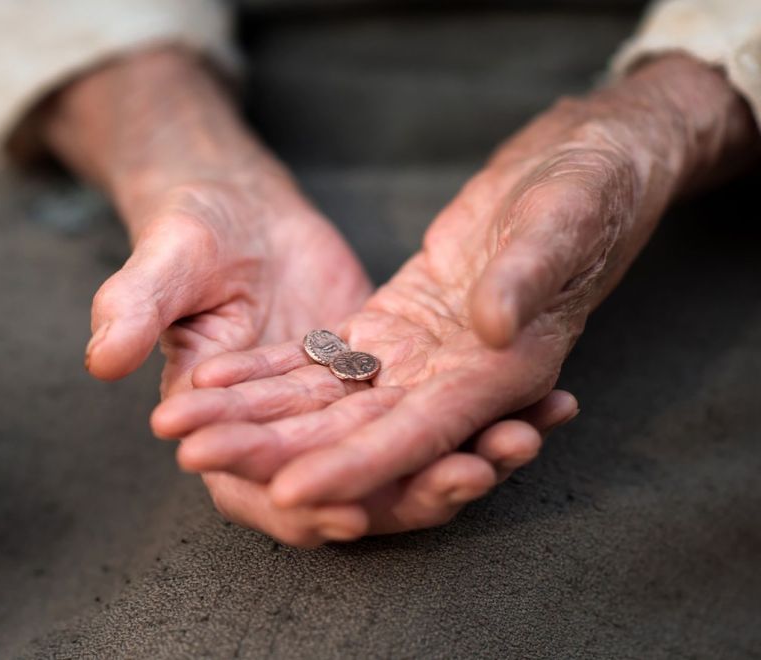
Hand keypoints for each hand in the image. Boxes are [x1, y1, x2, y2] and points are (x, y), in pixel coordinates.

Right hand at [47, 48, 586, 544]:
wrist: (236, 204)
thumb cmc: (188, 232)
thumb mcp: (164, 263)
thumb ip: (135, 309)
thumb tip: (103, 361)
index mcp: (220, 427)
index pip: (259, 492)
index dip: (304, 506)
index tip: (355, 506)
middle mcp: (286, 435)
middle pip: (351, 489)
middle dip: (412, 494)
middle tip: (473, 473)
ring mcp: (340, 411)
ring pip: (404, 458)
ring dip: (462, 460)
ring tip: (521, 438)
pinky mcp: (383, 380)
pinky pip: (435, 409)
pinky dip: (483, 413)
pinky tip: (542, 403)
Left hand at [153, 54, 756, 538]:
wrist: (582, 170)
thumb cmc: (591, 190)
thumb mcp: (566, 218)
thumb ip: (528, 276)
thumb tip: (490, 327)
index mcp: (502, 371)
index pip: (416, 435)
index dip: (352, 467)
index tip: (286, 492)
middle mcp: (454, 380)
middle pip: (351, 434)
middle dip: (272, 451)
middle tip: (196, 457)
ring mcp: (417, 358)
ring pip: (322, 403)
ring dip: (253, 417)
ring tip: (182, 426)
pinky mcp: (390, 328)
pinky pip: (320, 362)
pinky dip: (267, 372)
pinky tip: (213, 379)